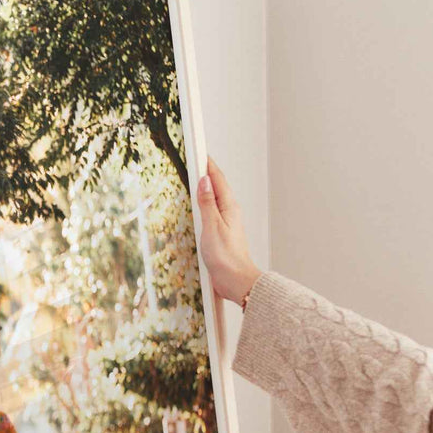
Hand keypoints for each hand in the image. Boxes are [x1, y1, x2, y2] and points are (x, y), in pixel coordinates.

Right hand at [196, 158, 261, 303]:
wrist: (236, 281)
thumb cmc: (226, 257)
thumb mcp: (212, 227)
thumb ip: (207, 203)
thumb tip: (204, 181)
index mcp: (229, 207)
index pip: (217, 179)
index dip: (208, 164)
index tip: (199, 151)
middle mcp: (229, 212)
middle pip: (217, 186)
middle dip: (206, 172)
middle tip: (195, 159)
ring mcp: (226, 223)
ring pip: (215, 199)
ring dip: (205, 187)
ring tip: (196, 176)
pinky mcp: (221, 233)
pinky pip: (212, 212)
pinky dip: (204, 203)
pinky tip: (199, 206)